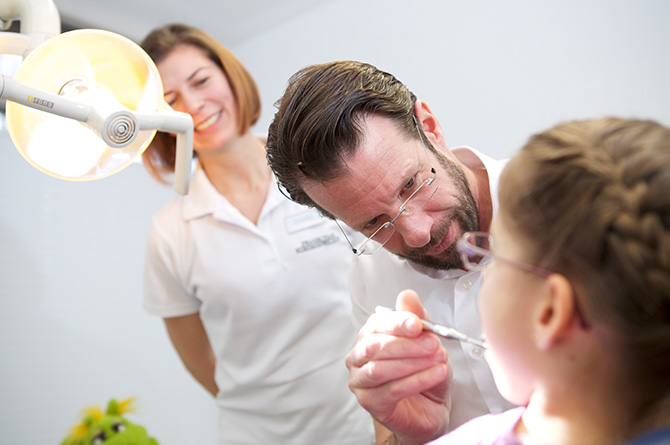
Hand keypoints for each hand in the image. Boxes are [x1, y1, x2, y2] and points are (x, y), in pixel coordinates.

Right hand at [345, 289, 452, 444]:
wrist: (430, 408)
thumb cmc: (424, 372)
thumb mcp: (427, 342)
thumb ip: (417, 319)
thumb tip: (407, 296)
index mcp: (370, 335)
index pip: (377, 324)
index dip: (398, 323)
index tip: (417, 324)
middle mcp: (359, 356)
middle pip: (375, 346)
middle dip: (406, 344)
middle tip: (432, 344)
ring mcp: (360, 380)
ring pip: (380, 369)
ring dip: (412, 363)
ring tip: (438, 360)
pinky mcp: (370, 402)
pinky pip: (391, 390)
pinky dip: (416, 381)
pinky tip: (435, 375)